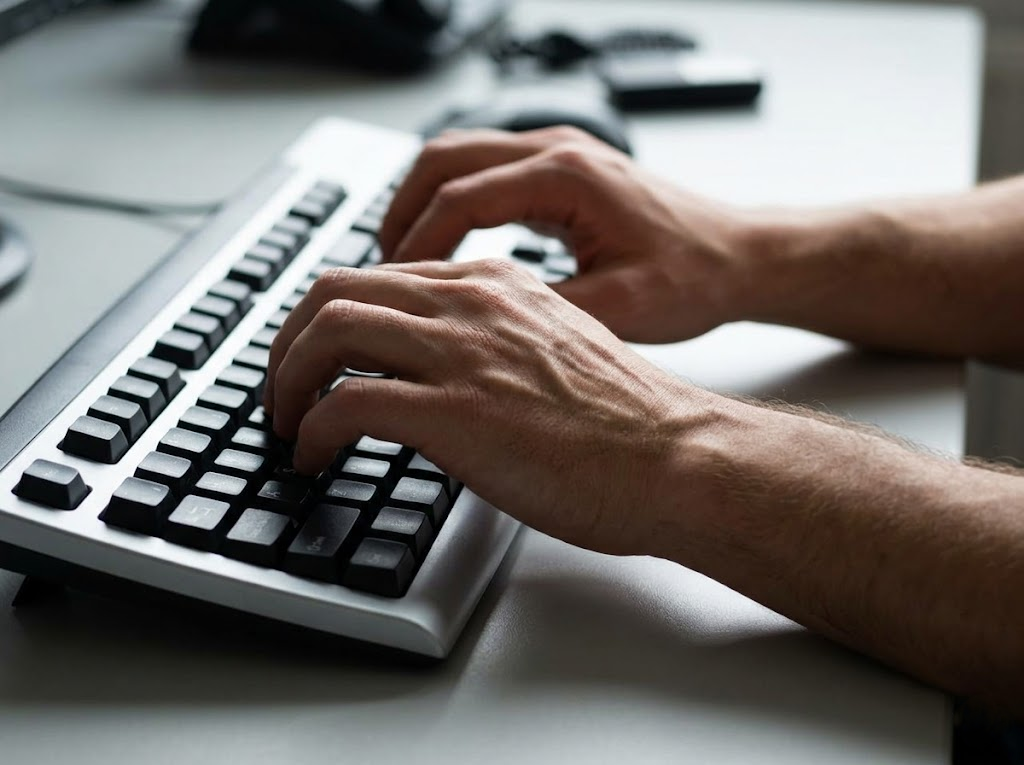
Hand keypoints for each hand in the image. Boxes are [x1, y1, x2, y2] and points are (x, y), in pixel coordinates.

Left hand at [264, 259, 701, 555]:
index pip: (380, 276)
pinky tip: (314, 457)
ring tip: (286, 421)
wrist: (675, 454)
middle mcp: (471, 303)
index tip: (318, 356)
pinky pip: (345, 405)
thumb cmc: (628, 418)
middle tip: (282, 386)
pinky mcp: (454, 412)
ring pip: (327, 331)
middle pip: (334, 289)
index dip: (330, 316)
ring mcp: (461, 353)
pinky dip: (312, 431)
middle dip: (289, 340)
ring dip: (287, 379)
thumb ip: (496, 339)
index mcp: (495, 283)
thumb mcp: (555, 346)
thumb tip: (446, 370)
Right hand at [378, 127, 754, 343]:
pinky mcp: (561, 169)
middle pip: (442, 158)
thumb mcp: (619, 309)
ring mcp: (559, 153)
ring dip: (420, 204)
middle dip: (400, 212)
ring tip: (400, 264)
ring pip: (457, 157)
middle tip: (380, 272)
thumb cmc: (694, 278)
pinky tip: (444, 250)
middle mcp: (559, 150)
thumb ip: (541, 310)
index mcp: (569, 176)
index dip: (414, 244)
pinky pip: (484, 172)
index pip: (459, 196)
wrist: (740, 258)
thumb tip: (469, 327)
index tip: (391, 289)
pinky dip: (451, 204)